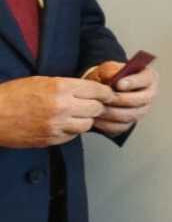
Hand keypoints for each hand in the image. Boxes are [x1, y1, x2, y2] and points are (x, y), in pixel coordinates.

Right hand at [0, 76, 115, 147]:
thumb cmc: (13, 95)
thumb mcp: (42, 81)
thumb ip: (67, 86)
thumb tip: (90, 90)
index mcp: (61, 87)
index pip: (98, 90)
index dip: (106, 92)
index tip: (108, 94)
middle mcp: (62, 106)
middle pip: (97, 108)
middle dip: (97, 106)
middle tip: (92, 105)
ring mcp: (56, 125)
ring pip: (87, 124)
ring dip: (85, 120)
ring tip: (75, 115)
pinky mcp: (50, 139)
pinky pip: (72, 136)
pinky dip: (71, 131)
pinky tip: (62, 124)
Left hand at [82, 62, 158, 136]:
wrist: (99, 91)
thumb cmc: (105, 77)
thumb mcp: (106, 69)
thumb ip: (110, 70)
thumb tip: (113, 76)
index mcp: (147, 77)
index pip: (146, 79)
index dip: (133, 82)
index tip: (118, 83)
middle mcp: (148, 94)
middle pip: (141, 100)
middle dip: (121, 100)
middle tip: (106, 98)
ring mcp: (141, 110)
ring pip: (131, 115)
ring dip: (113, 112)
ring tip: (99, 107)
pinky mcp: (130, 123)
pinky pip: (121, 126)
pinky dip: (107, 123)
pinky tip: (97, 117)